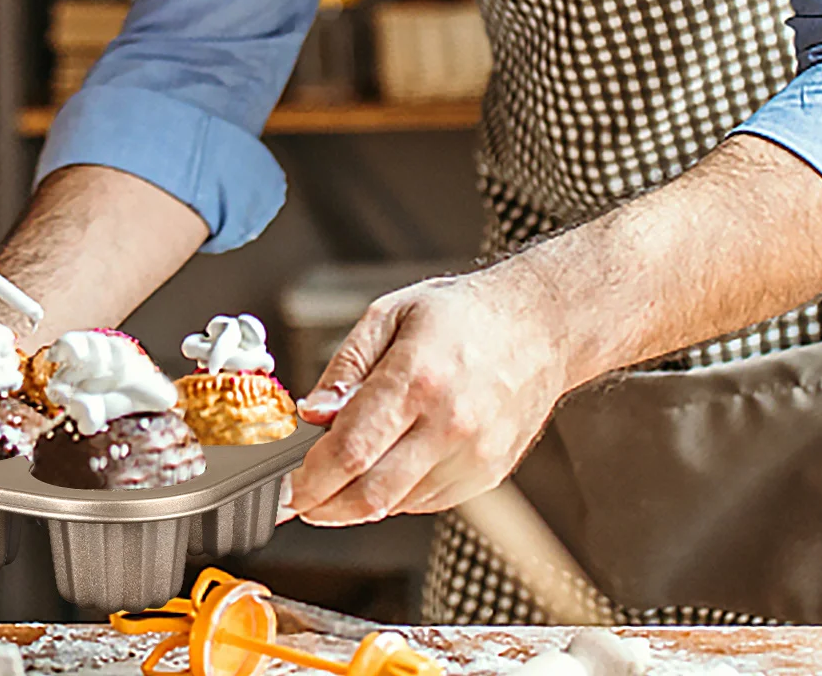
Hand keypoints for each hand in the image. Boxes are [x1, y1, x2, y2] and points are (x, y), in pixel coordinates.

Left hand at [281, 264, 570, 525]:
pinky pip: (425, 502)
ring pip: (395, 504)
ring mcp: (473, 456)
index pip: (351, 449)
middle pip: (370, 493)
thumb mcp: (388, 314)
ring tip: (333, 481)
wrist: (538, 328)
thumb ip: (345, 367)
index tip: (282, 489)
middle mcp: (448, 424)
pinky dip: (392, 496)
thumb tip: (312, 413)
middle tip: (295, 501)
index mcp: (416, 378)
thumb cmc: (460, 314)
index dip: (309, 479)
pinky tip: (380, 470)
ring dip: (354, 504)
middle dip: (321, 506)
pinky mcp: (488, 475)